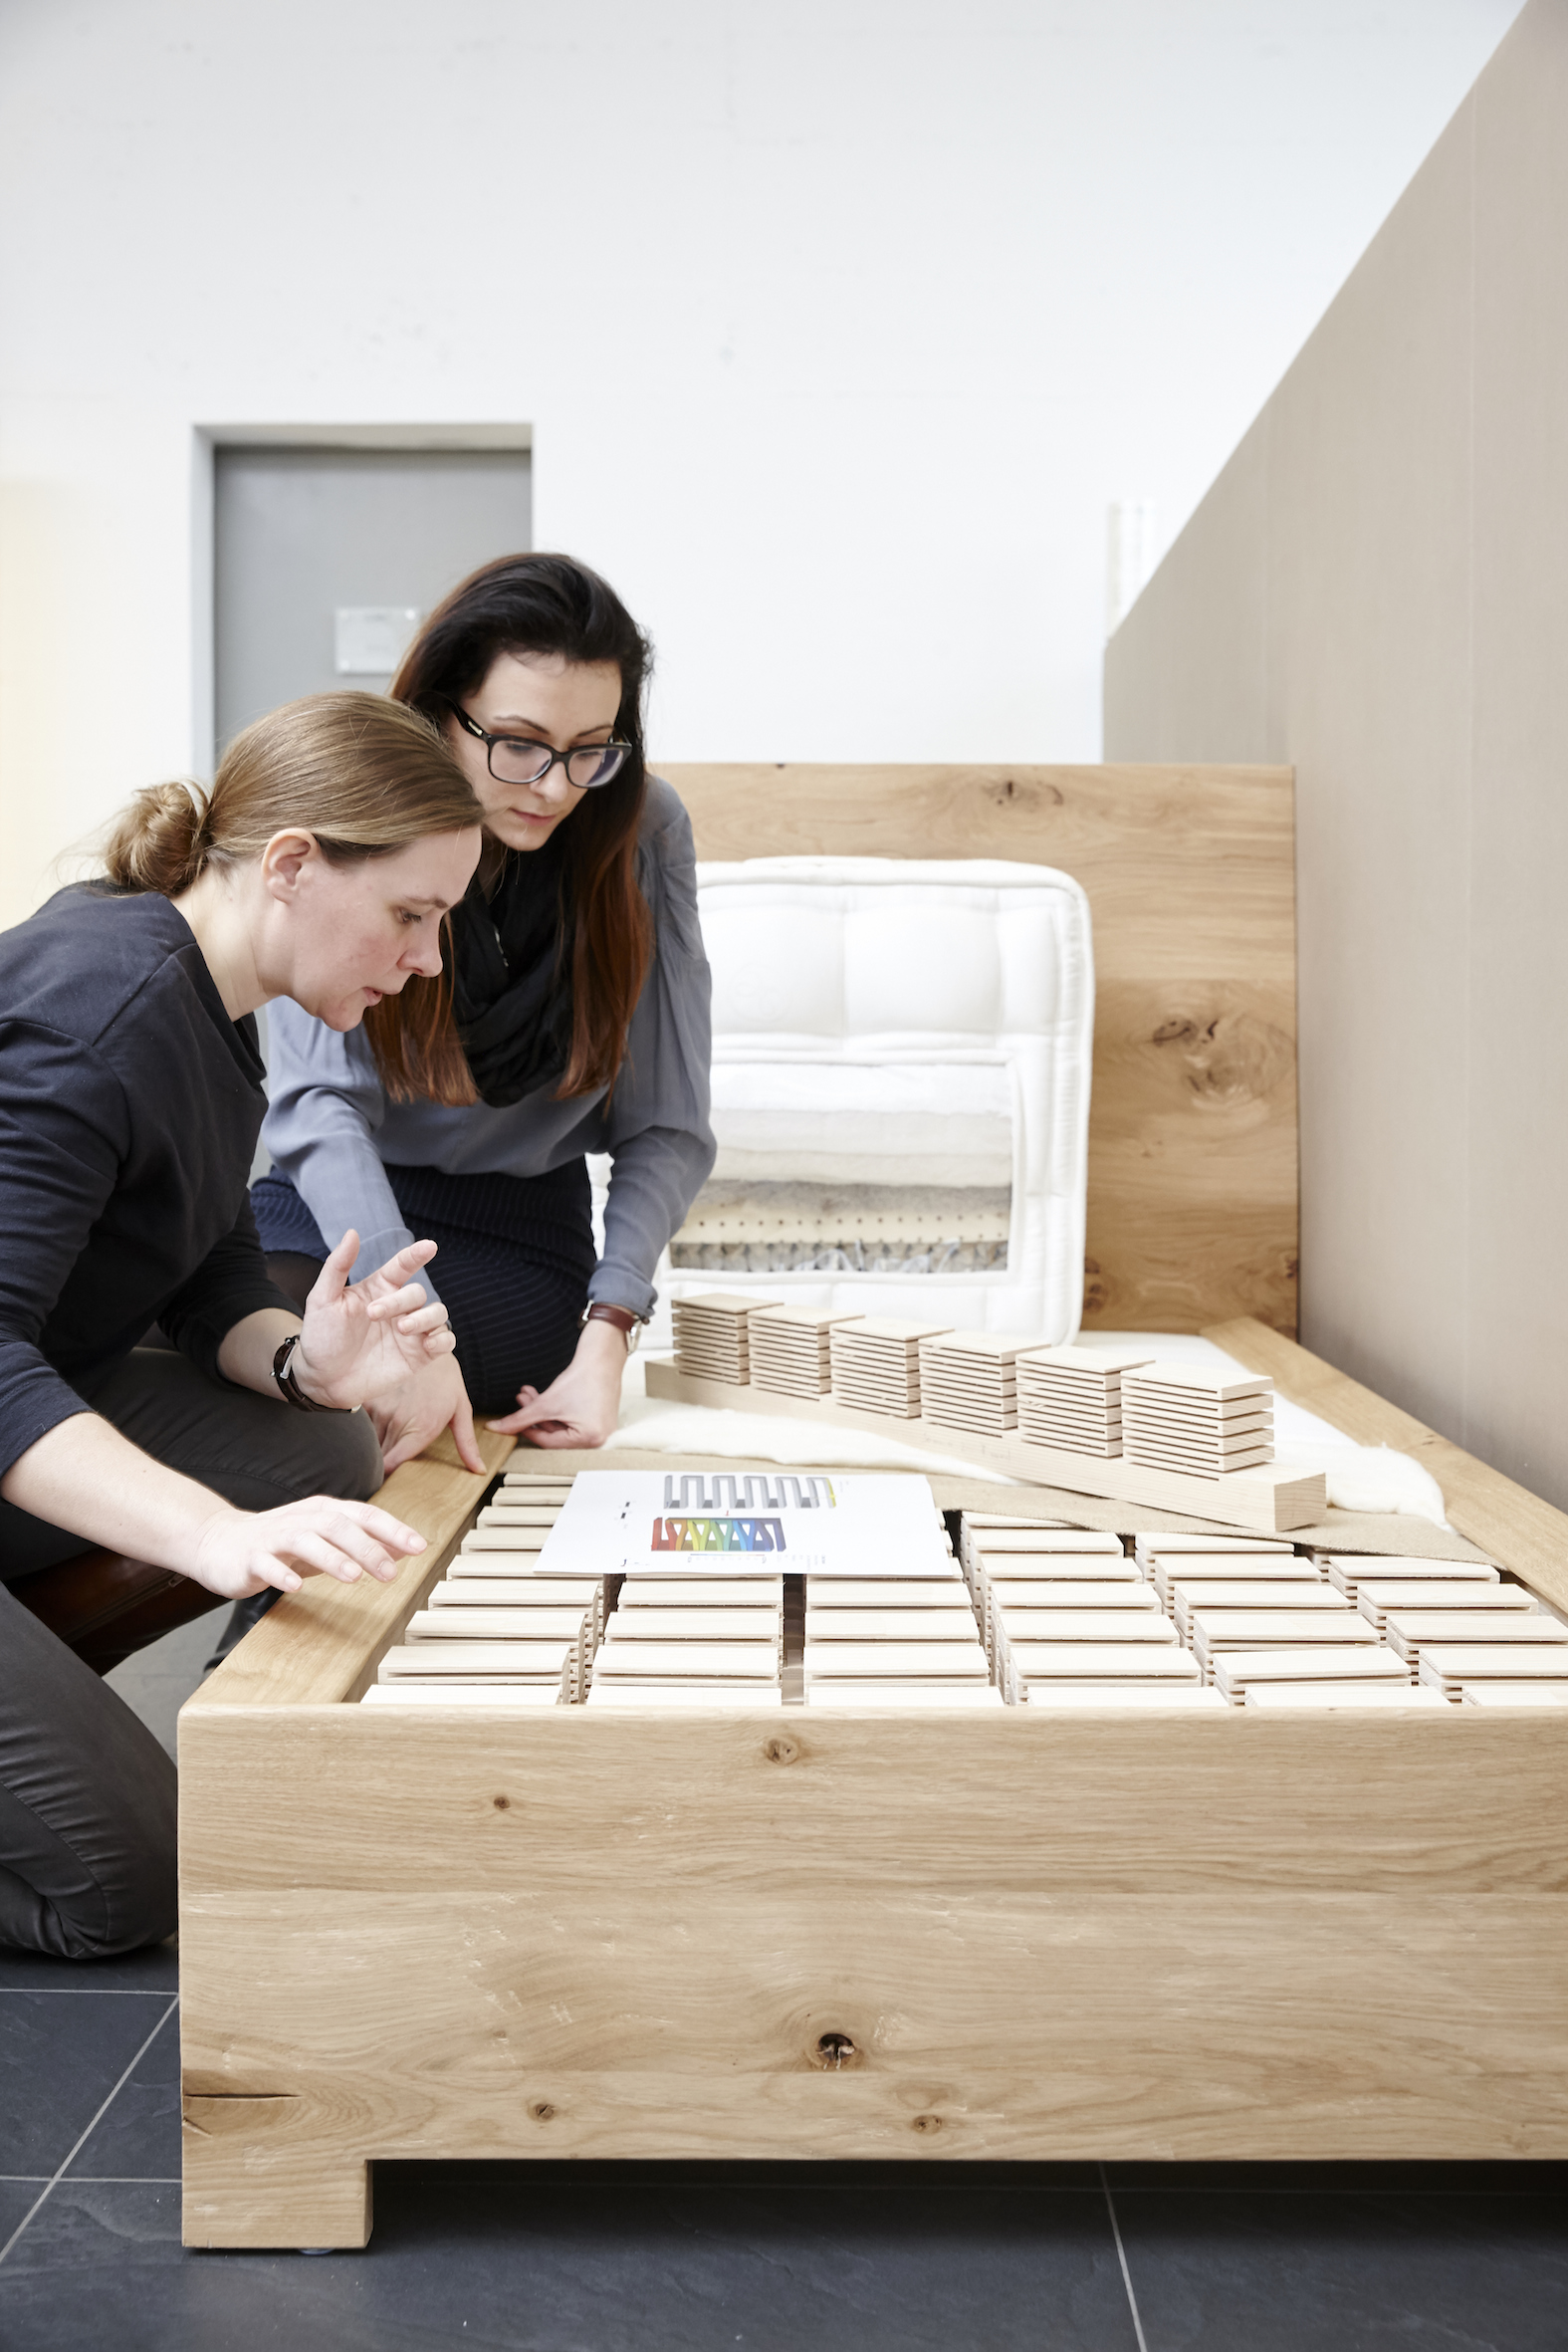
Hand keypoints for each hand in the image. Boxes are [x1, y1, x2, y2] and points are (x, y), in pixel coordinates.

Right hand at [182, 1493, 427, 1600]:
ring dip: (332, 1557)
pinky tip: (296, 1586)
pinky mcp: (250, 1557)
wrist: (219, 1542)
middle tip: (391, 1572)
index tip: (419, 1546)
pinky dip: (282, 1573)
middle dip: (367, 1548)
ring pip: (305, 1540)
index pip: (364, 1515)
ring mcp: (274, 1537)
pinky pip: (266, 1564)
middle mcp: (301, 1520)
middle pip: (338, 1526)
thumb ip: (365, 1543)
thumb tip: (405, 1548)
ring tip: (353, 1576)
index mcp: (323, 1512)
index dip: (393, 1529)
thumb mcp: (327, 1541)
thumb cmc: (280, 1542)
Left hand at [294, 1231, 456, 1410]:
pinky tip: (427, 1344)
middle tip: (373, 1314)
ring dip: (425, 1318)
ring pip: (438, 1314)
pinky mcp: (418, 1356)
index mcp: (378, 1289)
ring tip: (402, 1329)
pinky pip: (445, 1341)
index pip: (403, 1266)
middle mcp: (398, 1308)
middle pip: (418, 1293)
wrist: (321, 1380)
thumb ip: (337, 1266)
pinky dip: (443, 1340)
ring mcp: (410, 1332)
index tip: (429, 1247)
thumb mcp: (322, 1300)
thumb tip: (352, 1233)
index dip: (417, 1255)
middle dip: (400, 1301)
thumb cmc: (321, 1338)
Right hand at [368, 1354, 484, 1476]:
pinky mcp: (368, 1399)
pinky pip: (359, 1426)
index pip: (391, 1467)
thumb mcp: (461, 1410)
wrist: (427, 1341)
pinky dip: (362, 1432)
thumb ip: (467, 1444)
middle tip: (381, 1472)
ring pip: (367, 1444)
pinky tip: (368, 1433)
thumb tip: (479, 1470)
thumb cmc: (445, 1379)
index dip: (387, 1478)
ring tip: (374, 1452)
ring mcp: (381, 1409)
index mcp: (421, 1429)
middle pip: (377, 1459)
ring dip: (370, 1450)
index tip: (391, 1480)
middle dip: (377, 1468)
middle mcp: (398, 1421)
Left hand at [488, 1316, 627, 1448]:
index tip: (514, 1421)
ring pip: (562, 1425)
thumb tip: (496, 1428)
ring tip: (529, 1394)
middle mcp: (599, 1440)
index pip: (549, 1443)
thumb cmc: (581, 1379)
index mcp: (590, 1440)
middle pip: (556, 1434)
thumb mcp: (546, 1403)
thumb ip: (519, 1419)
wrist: (603, 1357)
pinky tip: (543, 1396)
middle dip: (535, 1416)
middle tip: (521, 1400)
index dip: (528, 1430)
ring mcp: (601, 1430)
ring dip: (544, 1411)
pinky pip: (572, 1419)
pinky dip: (557, 1409)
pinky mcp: (599, 1419)